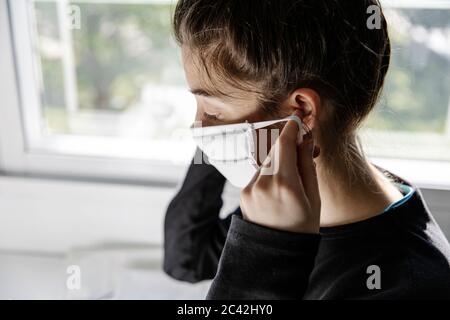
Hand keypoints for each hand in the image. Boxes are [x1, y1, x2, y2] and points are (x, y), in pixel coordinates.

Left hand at [240, 113, 320, 233]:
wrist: (277, 254)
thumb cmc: (302, 228)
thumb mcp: (313, 197)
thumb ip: (307, 165)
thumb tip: (304, 138)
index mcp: (285, 185)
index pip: (285, 144)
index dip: (291, 127)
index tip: (297, 119)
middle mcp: (263, 184)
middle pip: (274, 150)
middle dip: (288, 144)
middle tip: (303, 148)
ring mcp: (250, 190)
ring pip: (266, 161)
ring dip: (279, 159)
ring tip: (294, 174)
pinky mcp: (244, 194)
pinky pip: (259, 174)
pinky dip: (270, 172)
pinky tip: (281, 185)